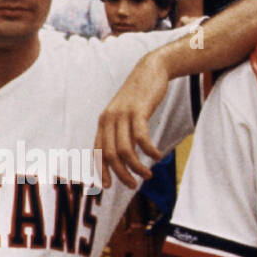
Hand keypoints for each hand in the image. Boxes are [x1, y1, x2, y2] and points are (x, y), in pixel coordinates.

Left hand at [93, 51, 169, 189]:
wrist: (150, 70)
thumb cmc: (139, 96)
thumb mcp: (123, 114)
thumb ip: (120, 133)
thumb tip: (122, 158)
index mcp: (103, 122)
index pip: (98, 152)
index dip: (102, 171)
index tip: (109, 186)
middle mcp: (109, 119)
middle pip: (111, 156)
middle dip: (121, 175)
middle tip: (134, 185)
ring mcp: (123, 115)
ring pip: (126, 150)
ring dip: (137, 167)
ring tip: (148, 174)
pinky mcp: (139, 111)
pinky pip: (142, 138)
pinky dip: (149, 151)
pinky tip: (158, 156)